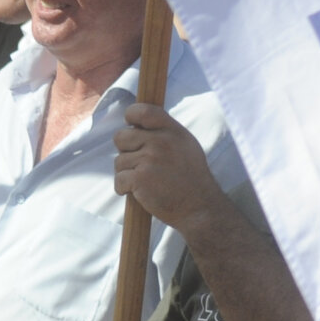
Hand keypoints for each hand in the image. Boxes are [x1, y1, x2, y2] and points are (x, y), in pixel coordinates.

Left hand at [113, 104, 225, 232]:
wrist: (200, 209)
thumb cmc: (191, 179)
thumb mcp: (186, 146)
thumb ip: (164, 132)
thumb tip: (136, 123)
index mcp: (173, 131)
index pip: (143, 111)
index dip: (131, 116)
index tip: (131, 125)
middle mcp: (161, 142)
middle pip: (121, 137)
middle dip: (126, 151)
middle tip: (142, 165)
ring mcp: (150, 159)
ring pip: (119, 161)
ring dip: (127, 173)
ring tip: (147, 182)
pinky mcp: (140, 178)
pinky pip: (119, 179)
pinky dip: (124, 188)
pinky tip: (140, 193)